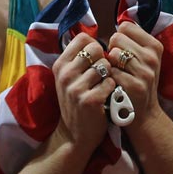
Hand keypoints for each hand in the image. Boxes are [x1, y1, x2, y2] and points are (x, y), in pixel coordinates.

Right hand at [52, 32, 116, 149]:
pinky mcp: (90, 100)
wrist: (74, 136)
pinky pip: (111, 82)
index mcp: (60, 65)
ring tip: (102, 87)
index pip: (82, 38)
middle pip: (95, 49)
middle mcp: (65, 74)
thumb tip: (94, 37)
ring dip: (109, 75)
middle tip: (101, 74)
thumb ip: (77, 59)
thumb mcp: (68, 79)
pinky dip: (113, 88)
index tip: (95, 59)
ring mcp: (76, 88)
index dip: (94, 45)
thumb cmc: (76, 102)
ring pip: (105, 65)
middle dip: (103, 59)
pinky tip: (107, 97)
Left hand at [106, 22, 164, 129]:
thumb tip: (121, 21)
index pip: (125, 26)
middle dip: (112, 50)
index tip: (123, 50)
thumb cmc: (138, 81)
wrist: (144, 114)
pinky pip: (111, 71)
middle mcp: (152, 57)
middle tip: (118, 64)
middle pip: (116, 37)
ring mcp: (145, 73)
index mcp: (155, 46)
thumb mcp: (145, 59)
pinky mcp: (134, 86)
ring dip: (109, 64)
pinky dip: (108, 77)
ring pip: (112, 54)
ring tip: (116, 73)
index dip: (118, 38)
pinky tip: (114, 84)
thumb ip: (134, 40)